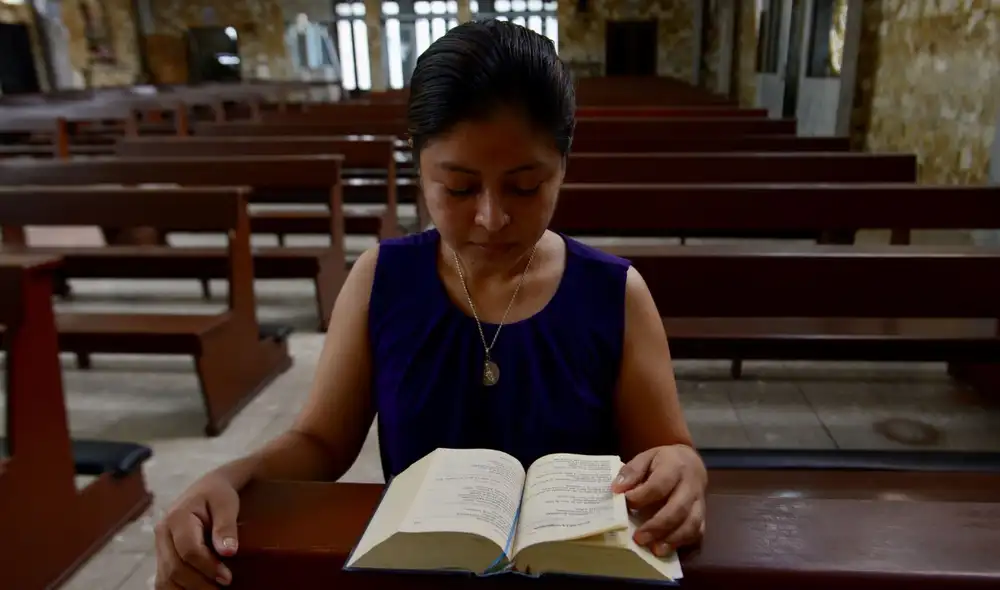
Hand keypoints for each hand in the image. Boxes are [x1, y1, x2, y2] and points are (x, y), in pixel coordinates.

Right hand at [155, 472, 239, 588]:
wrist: (207, 490)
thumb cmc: (219, 496)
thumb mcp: (227, 504)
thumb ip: (226, 526)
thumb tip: (228, 552)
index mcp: (177, 517)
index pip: (188, 550)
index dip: (208, 567)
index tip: (227, 578)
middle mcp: (162, 533)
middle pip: (175, 568)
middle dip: (200, 583)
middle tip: (224, 586)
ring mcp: (160, 547)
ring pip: (165, 580)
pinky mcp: (162, 557)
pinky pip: (164, 582)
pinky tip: (199, 589)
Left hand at [611, 445, 706, 555]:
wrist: (690, 462)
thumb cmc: (663, 461)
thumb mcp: (645, 457)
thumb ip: (632, 472)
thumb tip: (617, 489)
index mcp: (675, 466)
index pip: (660, 484)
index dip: (642, 496)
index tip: (626, 502)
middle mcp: (690, 485)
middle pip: (678, 508)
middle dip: (658, 526)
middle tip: (639, 538)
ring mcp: (699, 502)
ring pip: (691, 524)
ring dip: (672, 539)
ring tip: (654, 550)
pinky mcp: (702, 515)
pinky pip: (697, 532)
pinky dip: (683, 543)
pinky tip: (666, 548)